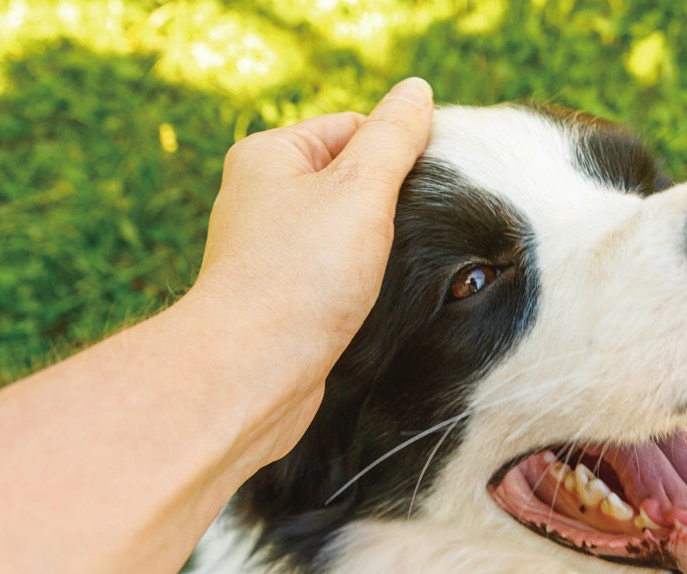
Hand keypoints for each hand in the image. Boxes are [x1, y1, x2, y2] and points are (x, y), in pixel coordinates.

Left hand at [190, 77, 433, 366]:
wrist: (253, 370)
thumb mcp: (360, 189)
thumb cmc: (301, 276)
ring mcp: (269, 250)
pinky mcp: (280, 298)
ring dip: (378, 250)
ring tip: (396, 271)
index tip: (434, 187)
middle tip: (420, 232)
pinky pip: (332, 276)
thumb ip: (394, 137)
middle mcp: (260, 198)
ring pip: (344, 233)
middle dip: (390, 204)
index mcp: (268, 155)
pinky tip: (374, 303)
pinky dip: (358, 285)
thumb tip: (416, 91)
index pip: (353, 127)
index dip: (399, 151)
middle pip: (349, 181)